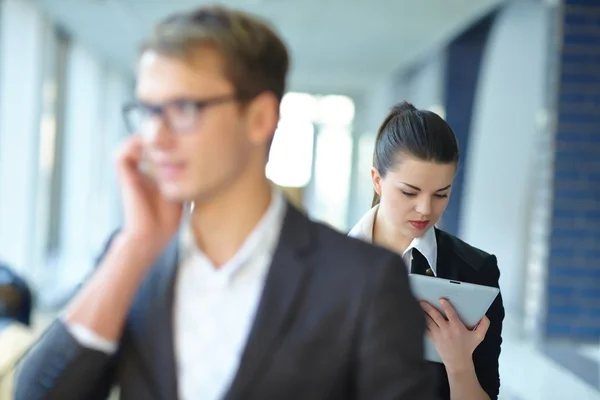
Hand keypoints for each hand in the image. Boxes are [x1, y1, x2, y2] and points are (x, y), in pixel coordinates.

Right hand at [116, 135, 182, 250]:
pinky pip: (120, 155)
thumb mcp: (180, 193)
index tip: (177, 141)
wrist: (152, 236)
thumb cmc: (167, 220)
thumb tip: (197, 165)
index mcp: (151, 174)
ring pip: (128, 144)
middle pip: (140, 141)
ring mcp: (131, 174)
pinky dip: (131, 149)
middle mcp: (140, 171)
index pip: (152, 147)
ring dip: (142, 140)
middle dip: (153, 136)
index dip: (161, 140)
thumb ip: (183, 178)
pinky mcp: (126, 179)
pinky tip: (148, 154)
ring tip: (158, 146)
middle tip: (168, 140)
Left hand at [421, 299, 489, 372]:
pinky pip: (425, 329)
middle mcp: (446, 330)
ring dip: (423, 313)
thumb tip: (484, 316)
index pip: (450, 313)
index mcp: (457, 327)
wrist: (458, 362)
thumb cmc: (467, 348)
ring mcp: (438, 334)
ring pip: (428, 321)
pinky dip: (421, 323)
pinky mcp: (433, 339)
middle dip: (428, 307)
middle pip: (435, 316)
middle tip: (422, 301)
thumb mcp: (478, 337)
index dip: (445, 305)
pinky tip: (417, 317)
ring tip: (417, 306)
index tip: (441, 299)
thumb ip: (483, 325)